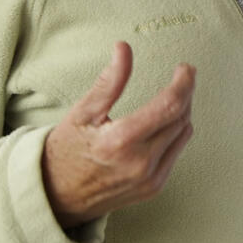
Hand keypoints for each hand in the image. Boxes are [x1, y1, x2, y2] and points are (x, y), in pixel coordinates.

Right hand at [42, 43, 194, 228]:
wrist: (56, 195)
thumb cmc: (66, 150)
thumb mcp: (82, 112)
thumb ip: (108, 81)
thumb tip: (123, 48)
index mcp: (120, 142)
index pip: (170, 105)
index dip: (184, 82)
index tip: (186, 68)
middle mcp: (140, 163)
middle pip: (181, 117)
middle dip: (185, 93)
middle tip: (182, 76)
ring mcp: (150, 178)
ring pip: (183, 134)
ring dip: (183, 111)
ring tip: (173, 96)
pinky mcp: (154, 187)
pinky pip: (177, 152)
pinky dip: (176, 132)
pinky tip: (166, 122)